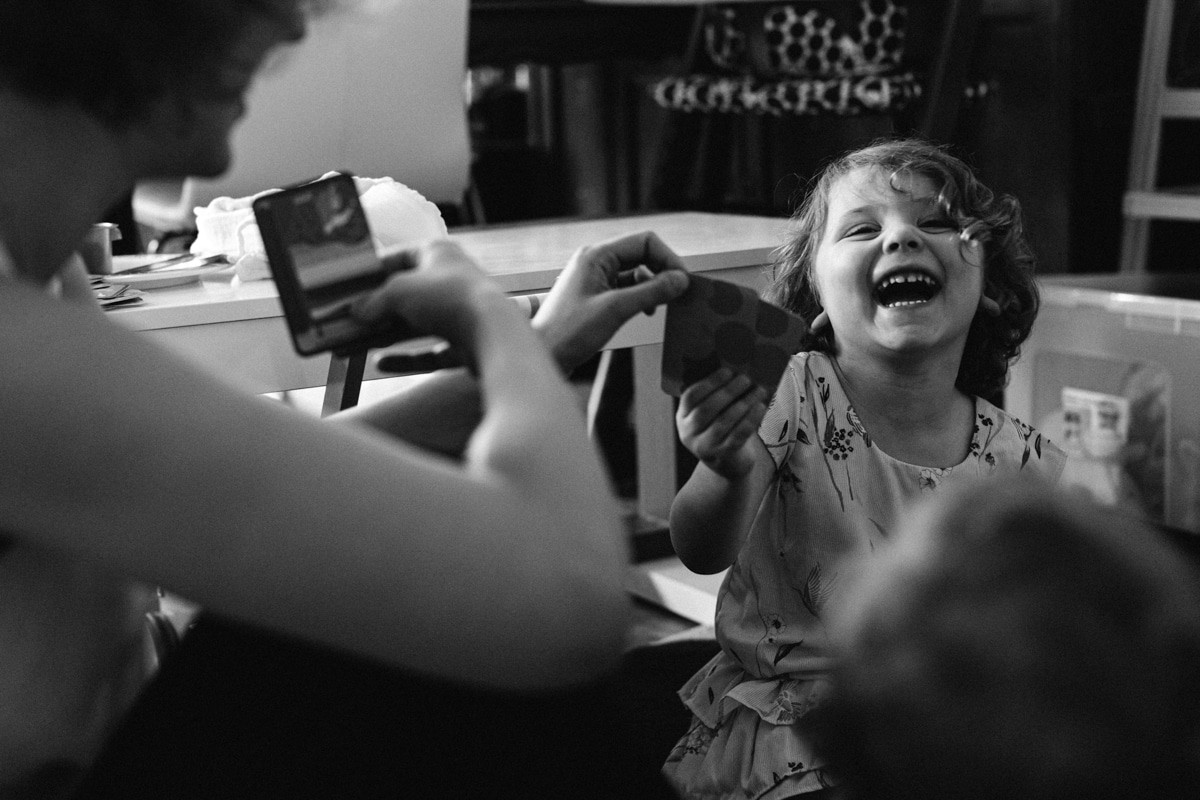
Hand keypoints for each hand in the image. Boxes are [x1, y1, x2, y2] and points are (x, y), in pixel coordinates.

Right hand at [354, 240, 508, 353]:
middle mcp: (451, 281)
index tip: (351, 284)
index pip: (400, 256)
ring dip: (386, 333)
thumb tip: (357, 311)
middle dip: (378, 307)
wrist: (493, 333)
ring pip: (416, 325)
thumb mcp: (399, 290)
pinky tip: (379, 363)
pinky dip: (405, 358)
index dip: (374, 269)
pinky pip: (428, 353)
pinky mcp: (464, 345)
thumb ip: (375, 300)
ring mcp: (459, 314)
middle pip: (407, 294)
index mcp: (439, 253)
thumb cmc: (448, 297)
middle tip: (349, 317)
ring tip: (356, 341)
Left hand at [533, 231, 689, 373]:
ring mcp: (595, 277)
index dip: (668, 258)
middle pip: (642, 254)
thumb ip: (651, 292)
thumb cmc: (570, 332)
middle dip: (662, 271)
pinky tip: (647, 312)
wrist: (545, 355)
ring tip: (661, 306)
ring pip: (636, 272)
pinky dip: (641, 297)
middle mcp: (595, 260)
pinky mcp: (596, 294)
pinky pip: (627, 287)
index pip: (644, 241)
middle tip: (678, 294)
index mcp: (597, 255)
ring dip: (653, 286)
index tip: (682, 281)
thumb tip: (680, 280)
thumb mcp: (616, 309)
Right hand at [677, 368, 768, 480]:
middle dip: (728, 391)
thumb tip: (737, 368)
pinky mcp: (723, 455)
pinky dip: (751, 419)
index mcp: (682, 417)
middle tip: (745, 379)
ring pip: (724, 422)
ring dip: (743, 403)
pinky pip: (738, 435)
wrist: (728, 463)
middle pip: (707, 409)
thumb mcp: (711, 415)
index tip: (727, 371)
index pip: (690, 397)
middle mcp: (689, 433)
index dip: (709, 382)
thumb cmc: (721, 429)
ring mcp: (705, 446)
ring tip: (758, 390)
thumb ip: (715, 396)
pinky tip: (760, 407)